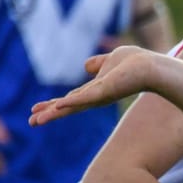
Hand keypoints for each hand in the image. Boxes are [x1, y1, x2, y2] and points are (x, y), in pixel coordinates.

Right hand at [30, 46, 153, 125]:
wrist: (152, 67)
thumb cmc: (135, 63)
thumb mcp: (111, 60)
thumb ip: (98, 64)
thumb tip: (86, 65)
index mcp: (94, 91)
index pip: (69, 100)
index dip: (53, 105)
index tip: (36, 110)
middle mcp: (94, 97)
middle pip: (66, 108)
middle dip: (48, 114)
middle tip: (31, 122)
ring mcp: (98, 96)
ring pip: (71, 106)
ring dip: (53, 113)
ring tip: (36, 121)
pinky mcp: (104, 91)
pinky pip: (84, 97)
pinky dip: (71, 101)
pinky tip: (58, 106)